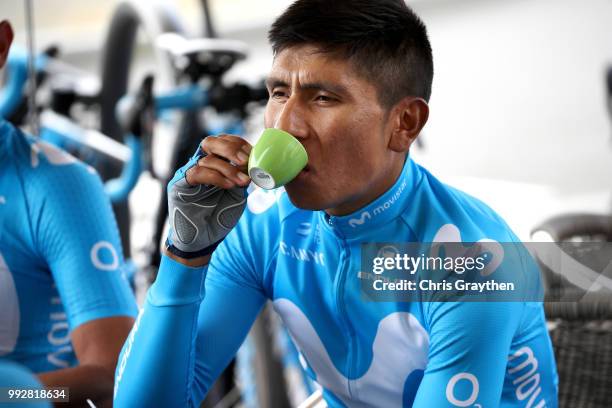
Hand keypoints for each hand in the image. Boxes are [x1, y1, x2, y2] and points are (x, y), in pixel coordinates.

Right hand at [166, 135, 251, 257]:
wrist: (202, 240)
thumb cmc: (220, 216)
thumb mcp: (237, 194)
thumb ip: (243, 177)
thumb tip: (259, 163)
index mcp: (215, 164)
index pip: (223, 142)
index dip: (238, 144)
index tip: (253, 154)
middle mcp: (200, 165)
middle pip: (210, 142)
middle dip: (230, 149)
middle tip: (245, 160)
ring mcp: (188, 174)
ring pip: (205, 158)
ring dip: (228, 168)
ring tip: (243, 181)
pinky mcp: (180, 186)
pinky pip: (196, 173)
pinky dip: (215, 177)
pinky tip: (229, 185)